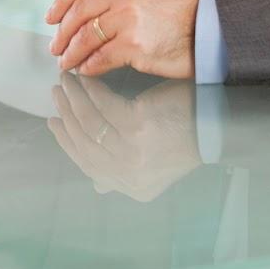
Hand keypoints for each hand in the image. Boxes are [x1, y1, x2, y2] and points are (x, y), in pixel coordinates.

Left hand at [46, 0, 199, 77]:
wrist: (213, 28)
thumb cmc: (184, 1)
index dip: (62, 2)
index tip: (52, 17)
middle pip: (80, 11)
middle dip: (63, 32)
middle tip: (55, 45)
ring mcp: (129, 17)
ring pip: (87, 36)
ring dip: (72, 52)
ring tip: (67, 61)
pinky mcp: (134, 44)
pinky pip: (101, 56)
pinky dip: (90, 65)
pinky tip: (86, 68)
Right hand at [47, 74, 202, 201]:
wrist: (215, 121)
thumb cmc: (184, 136)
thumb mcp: (153, 163)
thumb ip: (124, 174)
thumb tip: (97, 186)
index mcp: (135, 189)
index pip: (89, 166)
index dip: (68, 143)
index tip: (54, 122)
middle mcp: (132, 175)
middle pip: (85, 143)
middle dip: (66, 115)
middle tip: (56, 95)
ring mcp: (134, 152)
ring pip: (90, 122)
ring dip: (73, 98)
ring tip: (67, 82)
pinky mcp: (138, 127)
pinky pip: (103, 105)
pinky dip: (90, 90)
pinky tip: (85, 79)